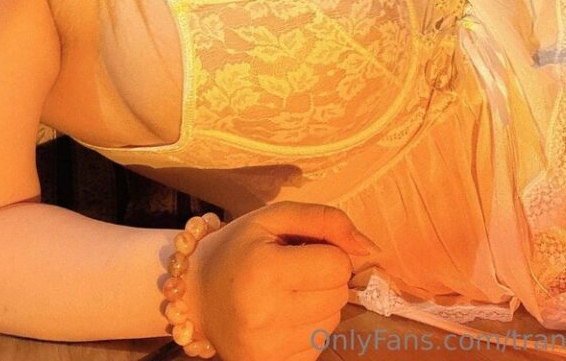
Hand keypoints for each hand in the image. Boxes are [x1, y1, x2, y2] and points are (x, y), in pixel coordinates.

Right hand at [187, 201, 380, 360]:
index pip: (337, 265)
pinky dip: (309, 329)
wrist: (195, 295)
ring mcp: (267, 349)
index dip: (329, 252)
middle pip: (338, 295)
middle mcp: (265, 316)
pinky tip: (283, 317)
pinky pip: (318, 347)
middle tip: (294, 271)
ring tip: (287, 293)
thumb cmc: (238, 248)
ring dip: (320, 304)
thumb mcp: (275, 218)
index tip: (303, 250)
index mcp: (264, 271)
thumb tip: (369, 247)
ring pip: (332, 322)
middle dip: (326, 278)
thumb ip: (326, 220)